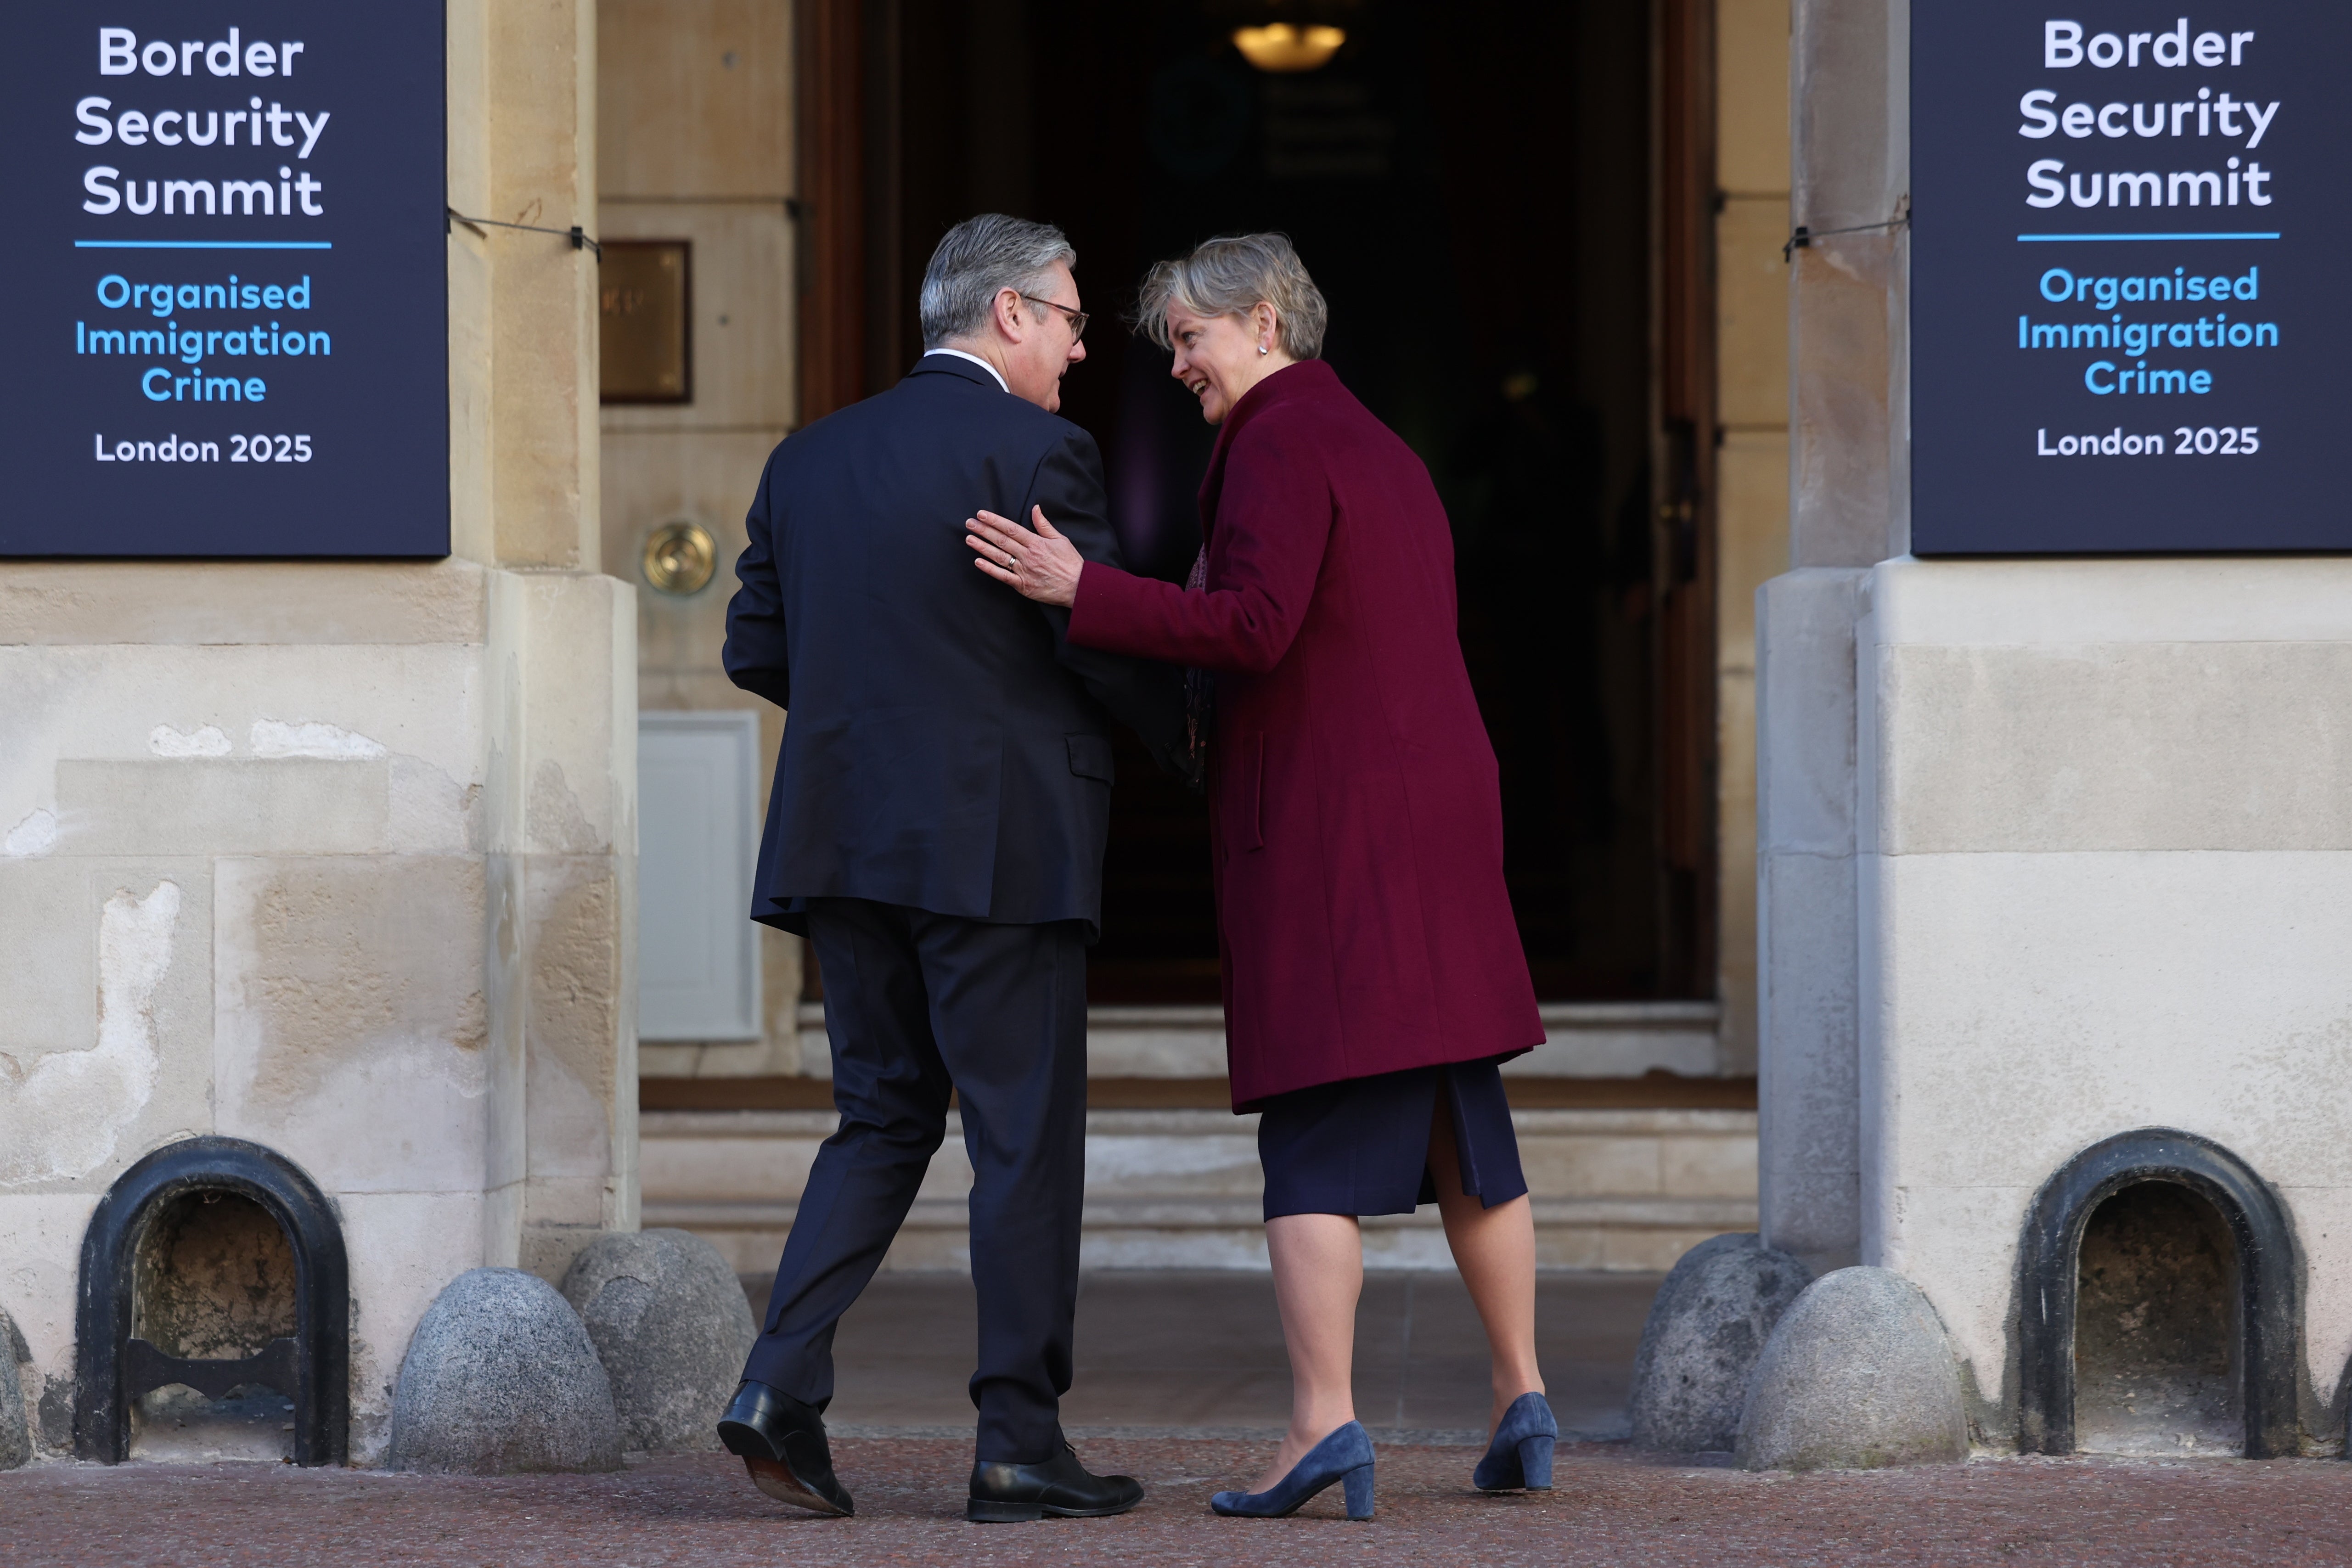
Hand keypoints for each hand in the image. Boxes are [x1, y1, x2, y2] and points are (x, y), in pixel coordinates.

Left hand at [966, 506, 1083, 607]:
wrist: (1078, 587)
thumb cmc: (1071, 563)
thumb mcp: (1060, 539)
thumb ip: (1044, 525)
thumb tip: (1035, 508)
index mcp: (1036, 543)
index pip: (1011, 529)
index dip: (995, 521)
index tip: (982, 515)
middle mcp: (1028, 556)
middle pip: (1001, 541)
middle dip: (984, 531)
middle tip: (969, 523)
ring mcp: (1024, 571)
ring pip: (999, 557)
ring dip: (982, 547)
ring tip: (969, 539)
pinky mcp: (1023, 585)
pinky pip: (1003, 576)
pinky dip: (990, 569)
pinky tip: (978, 562)